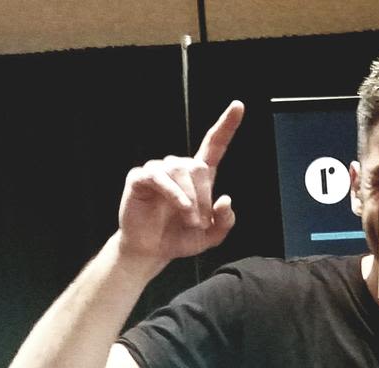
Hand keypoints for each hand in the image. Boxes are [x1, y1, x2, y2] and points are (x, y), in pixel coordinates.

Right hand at [116, 101, 243, 266]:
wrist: (152, 250)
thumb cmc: (179, 238)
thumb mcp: (211, 235)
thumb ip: (225, 221)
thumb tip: (226, 199)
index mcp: (199, 177)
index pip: (214, 145)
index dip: (226, 125)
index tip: (238, 106)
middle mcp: (178, 167)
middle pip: (198, 167)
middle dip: (204, 197)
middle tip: (200, 222)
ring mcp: (158, 170)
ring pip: (180, 171)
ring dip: (190, 200)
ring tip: (190, 220)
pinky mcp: (140, 177)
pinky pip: (160, 178)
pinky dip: (174, 194)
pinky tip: (181, 209)